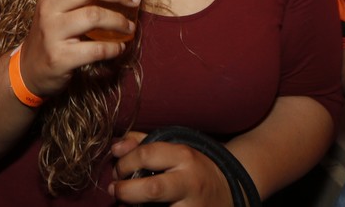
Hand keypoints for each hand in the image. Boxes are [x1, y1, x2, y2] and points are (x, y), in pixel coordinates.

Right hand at [15, 0, 139, 98]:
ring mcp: (52, 32)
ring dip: (119, 21)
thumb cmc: (53, 32)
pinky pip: (95, 49)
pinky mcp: (59, 57)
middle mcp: (48, 7)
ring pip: (94, 15)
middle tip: (134, 0)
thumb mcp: (58, 7)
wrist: (31, 68)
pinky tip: (119, 47)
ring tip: (130, 27)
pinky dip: (113, 48)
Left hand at [109, 132, 233, 205]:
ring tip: (125, 204)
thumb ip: (142, 143)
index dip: (124, 162)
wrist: (229, 191)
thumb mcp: (174, 149)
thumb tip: (115, 147)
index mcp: (184, 156)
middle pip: (151, 189)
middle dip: (124, 190)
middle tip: (115, 190)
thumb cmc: (192, 168)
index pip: (146, 154)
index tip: (117, 169)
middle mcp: (190, 182)